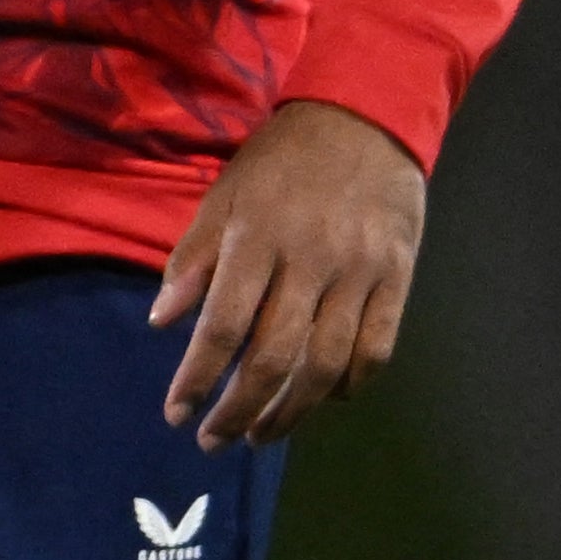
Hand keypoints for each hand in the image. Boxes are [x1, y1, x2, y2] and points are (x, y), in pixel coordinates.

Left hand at [151, 98, 424, 449]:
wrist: (364, 118)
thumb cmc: (280, 159)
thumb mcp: (223, 195)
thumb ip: (193, 259)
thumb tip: (162, 322)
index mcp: (256, 238)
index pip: (223, 325)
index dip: (197, 376)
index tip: (175, 412)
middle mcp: (310, 262)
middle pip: (275, 357)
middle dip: (240, 409)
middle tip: (215, 441)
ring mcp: (360, 275)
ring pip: (326, 365)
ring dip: (291, 411)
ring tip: (261, 434)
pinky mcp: (398, 280)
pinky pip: (377, 350)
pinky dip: (350, 386)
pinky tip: (323, 402)